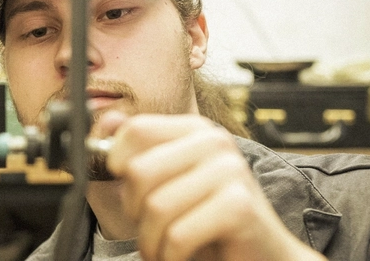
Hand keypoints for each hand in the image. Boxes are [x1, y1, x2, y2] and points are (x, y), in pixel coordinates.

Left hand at [98, 111, 324, 260]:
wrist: (262, 253)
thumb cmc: (208, 220)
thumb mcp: (168, 183)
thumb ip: (139, 152)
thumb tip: (107, 122)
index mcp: (195, 130)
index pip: (136, 129)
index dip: (117, 162)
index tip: (125, 187)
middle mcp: (215, 142)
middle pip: (139, 171)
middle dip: (134, 210)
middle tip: (150, 226)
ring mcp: (230, 171)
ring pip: (155, 207)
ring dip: (151, 241)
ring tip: (164, 248)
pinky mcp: (238, 206)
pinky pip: (177, 235)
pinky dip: (169, 256)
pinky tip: (180, 257)